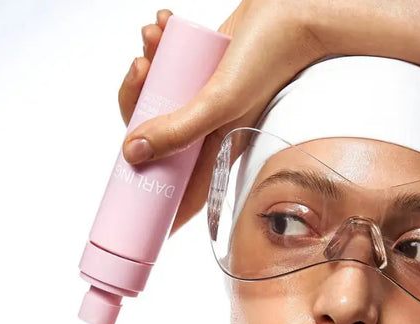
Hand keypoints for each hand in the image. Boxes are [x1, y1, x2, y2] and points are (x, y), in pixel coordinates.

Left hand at [117, 2, 327, 236]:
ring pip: (156, 98)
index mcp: (214, 149)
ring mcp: (200, 99)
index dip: (154, 201)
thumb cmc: (267, 61)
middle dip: (135, 106)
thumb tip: (133, 153)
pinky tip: (161, 27)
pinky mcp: (199, 70)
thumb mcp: (218, 103)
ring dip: (143, 68)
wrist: (288, 14)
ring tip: (151, 40)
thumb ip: (178, 131)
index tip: (130, 208)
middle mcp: (205, 128)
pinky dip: (157, 45)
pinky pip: (166, 65)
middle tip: (139, 75)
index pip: (180, 187)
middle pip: (155, 136)